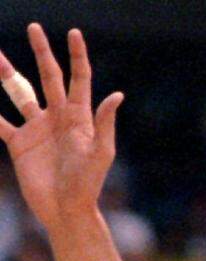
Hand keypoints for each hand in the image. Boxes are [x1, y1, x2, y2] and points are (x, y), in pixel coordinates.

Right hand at [0, 25, 121, 234]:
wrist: (66, 211)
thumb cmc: (87, 185)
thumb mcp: (100, 154)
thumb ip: (104, 123)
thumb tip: (117, 94)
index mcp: (79, 119)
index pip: (79, 81)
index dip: (78, 57)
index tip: (74, 34)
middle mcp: (57, 119)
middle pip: (48, 78)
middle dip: (42, 52)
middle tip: (34, 27)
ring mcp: (37, 129)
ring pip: (19, 93)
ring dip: (7, 74)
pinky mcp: (19, 144)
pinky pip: (0, 122)